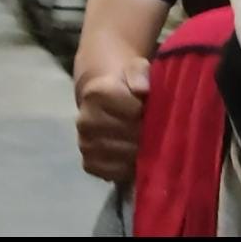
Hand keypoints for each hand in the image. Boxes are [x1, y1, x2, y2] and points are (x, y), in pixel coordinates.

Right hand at [76, 57, 150, 181]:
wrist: (103, 98)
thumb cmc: (126, 82)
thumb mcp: (135, 68)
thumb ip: (139, 74)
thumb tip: (142, 90)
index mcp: (95, 94)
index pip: (134, 110)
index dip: (149, 110)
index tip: (151, 107)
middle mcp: (85, 121)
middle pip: (131, 135)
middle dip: (148, 132)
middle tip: (155, 127)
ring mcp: (84, 144)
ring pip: (125, 155)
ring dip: (142, 151)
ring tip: (149, 141)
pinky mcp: (88, 164)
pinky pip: (115, 173)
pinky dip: (130, 167)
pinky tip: (136, 156)